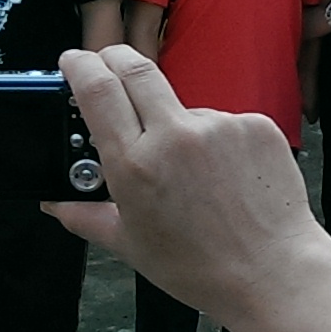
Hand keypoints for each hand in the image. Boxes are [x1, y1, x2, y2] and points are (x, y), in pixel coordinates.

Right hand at [46, 47, 330, 330]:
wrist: (274, 272)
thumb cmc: (204, 267)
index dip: (80, 66)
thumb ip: (88, 216)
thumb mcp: (131, 246)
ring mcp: (220, 126)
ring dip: (177, 125)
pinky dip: (218, 142)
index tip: (74, 60)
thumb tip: (56, 202)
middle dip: (115, 59)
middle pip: (136, 70)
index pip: (97, 91)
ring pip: (184, 107)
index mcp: (136, 165)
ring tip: (194, 176)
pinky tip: (226, 177)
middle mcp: (176, 136)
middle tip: (108, 65)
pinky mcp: (256, 125)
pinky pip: (225, 122)